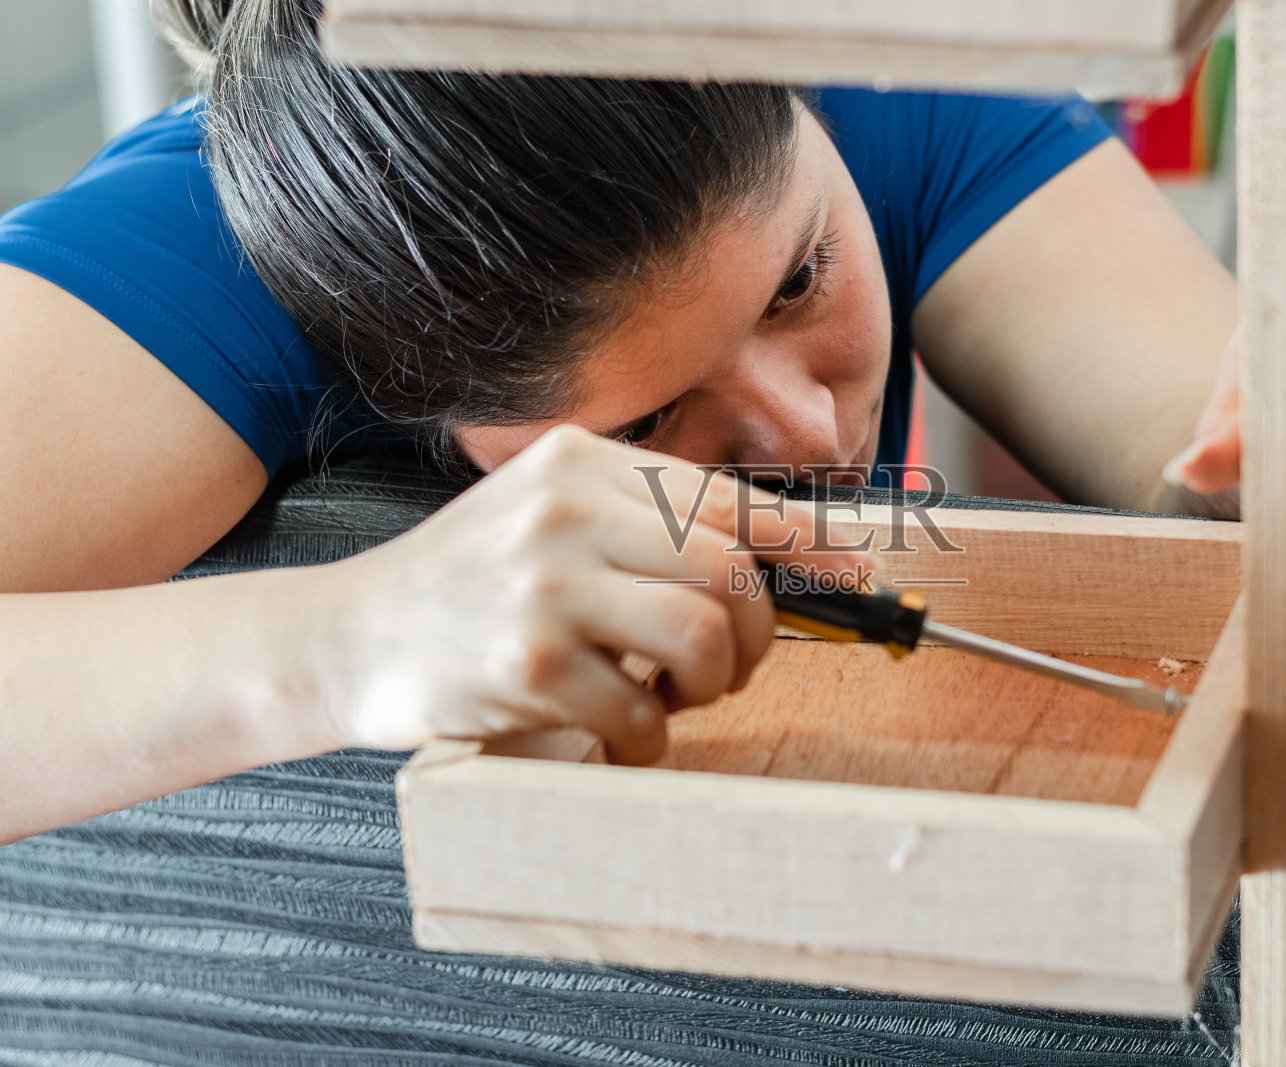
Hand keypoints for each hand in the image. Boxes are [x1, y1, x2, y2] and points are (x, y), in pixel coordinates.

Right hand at [315, 425, 868, 762]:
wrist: (350, 635)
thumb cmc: (471, 582)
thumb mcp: (552, 516)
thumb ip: (648, 523)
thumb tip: (780, 559)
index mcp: (583, 460)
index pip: (729, 496)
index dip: (809, 542)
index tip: (858, 574)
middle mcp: (565, 508)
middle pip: (732, 568)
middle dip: (761, 633)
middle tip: (732, 665)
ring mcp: (544, 585)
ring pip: (704, 635)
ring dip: (713, 686)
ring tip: (675, 696)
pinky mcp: (526, 665)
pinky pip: (643, 713)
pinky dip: (649, 742)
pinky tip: (621, 737)